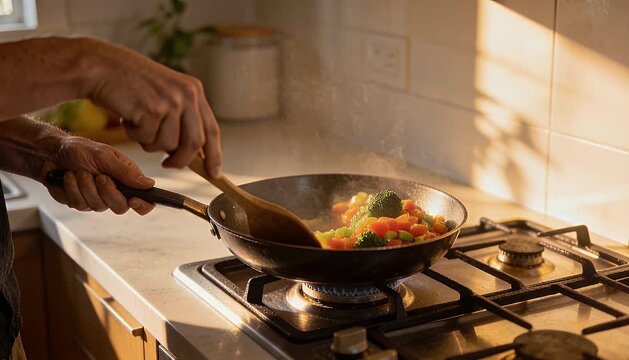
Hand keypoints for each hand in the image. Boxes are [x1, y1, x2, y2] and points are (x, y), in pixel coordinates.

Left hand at [44, 136, 155, 214]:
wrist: (50, 153)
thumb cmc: (80, 150)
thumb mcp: (105, 156)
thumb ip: (126, 172)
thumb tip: (150, 184)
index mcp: (127, 178)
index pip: (145, 199)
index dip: (143, 204)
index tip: (134, 201)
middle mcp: (115, 191)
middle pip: (121, 207)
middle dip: (108, 192)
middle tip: (100, 177)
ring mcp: (97, 199)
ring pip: (98, 206)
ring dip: (86, 187)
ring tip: (79, 171)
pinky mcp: (80, 203)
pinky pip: (80, 204)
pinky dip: (72, 188)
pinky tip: (68, 177)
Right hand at [82, 38, 222, 176]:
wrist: (100, 66)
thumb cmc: (130, 84)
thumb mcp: (166, 94)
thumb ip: (183, 118)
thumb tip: (196, 153)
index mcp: (194, 90)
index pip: (211, 129)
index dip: (214, 154)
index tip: (215, 173)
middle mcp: (187, 95)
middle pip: (194, 143)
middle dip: (180, 160)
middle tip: (167, 165)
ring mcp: (171, 102)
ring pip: (168, 145)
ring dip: (149, 142)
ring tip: (137, 122)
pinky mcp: (152, 109)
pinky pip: (147, 139)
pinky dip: (134, 135)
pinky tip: (127, 117)